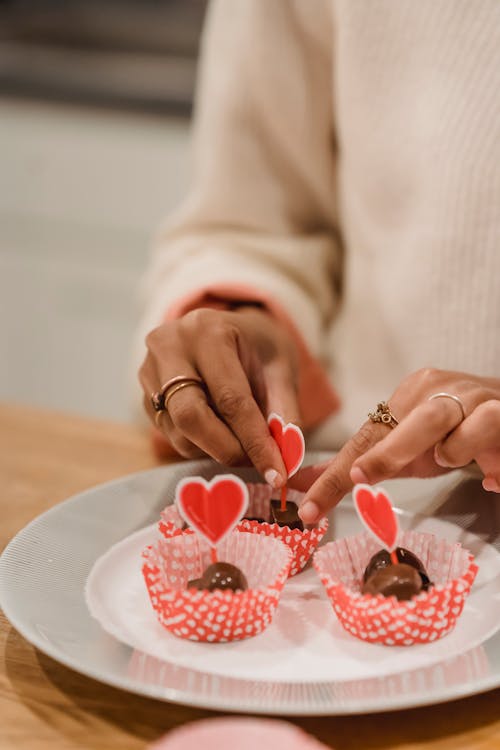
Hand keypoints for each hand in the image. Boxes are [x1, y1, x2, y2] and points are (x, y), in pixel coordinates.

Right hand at [139, 306, 299, 485]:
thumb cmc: (258, 348)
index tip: (275, 473)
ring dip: (214, 449)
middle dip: (227, 449)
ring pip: (178, 432)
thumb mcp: (282, 369)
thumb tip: (288, 459)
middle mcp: (170, 346)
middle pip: (190, 416)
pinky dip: (199, 444)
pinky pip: (170, 434)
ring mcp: (149, 370)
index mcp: (209, 330)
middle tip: (255, 463)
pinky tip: (218, 429)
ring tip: (241, 440)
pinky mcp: (144, 394)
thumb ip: (285, 412)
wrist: (228, 331)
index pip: (230, 398)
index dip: (254, 441)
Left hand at [296, 367, 499, 522]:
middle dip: (386, 454)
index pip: (367, 437)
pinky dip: (489, 461)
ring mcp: (472, 398)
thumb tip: (305, 483)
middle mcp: (438, 389)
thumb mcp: (402, 452)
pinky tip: (489, 477)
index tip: (310, 508)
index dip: (337, 475)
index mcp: (409, 395)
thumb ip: (358, 465)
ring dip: (452, 449)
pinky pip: (489, 429)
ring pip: (453, 419)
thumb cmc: (450, 433)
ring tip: (450, 460)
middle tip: (361, 478)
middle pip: (410, 420)